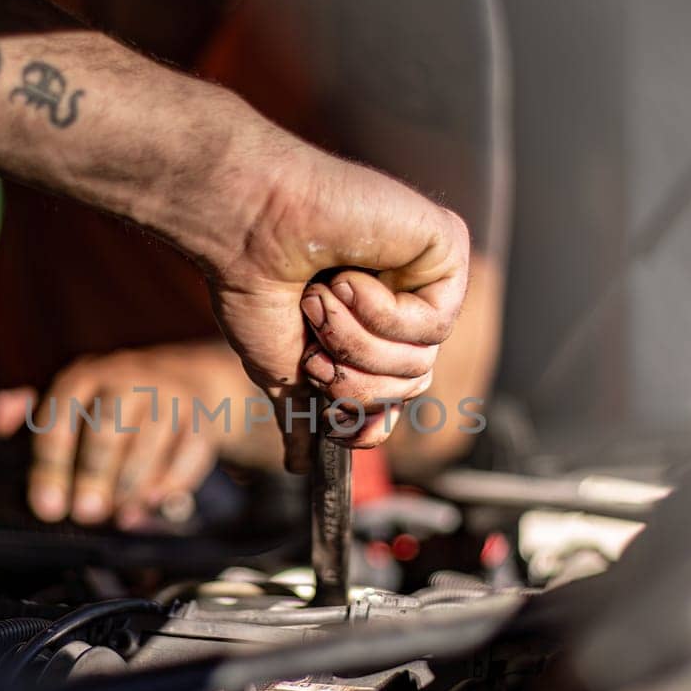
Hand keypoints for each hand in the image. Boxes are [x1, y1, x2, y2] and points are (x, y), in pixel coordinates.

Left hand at [0, 344, 281, 526]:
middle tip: (84, 514)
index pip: (61, 419)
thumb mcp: (70, 398)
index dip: (50, 467)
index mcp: (85, 377)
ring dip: (131, 487)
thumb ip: (27, 412)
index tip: (46, 508)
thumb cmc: (112, 401)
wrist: (187, 380)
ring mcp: (169, 398)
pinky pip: (189, 456)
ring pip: (150, 443)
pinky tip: (151, 506)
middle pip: (109, 428)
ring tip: (117, 517)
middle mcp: (128, 379)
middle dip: (95, 475)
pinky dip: (171, 485)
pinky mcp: (202, 420)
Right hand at [201, 144, 469, 469]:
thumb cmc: (253, 283)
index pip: (395, 400)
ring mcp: (426, 277)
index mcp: (369, 329)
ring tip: (319, 299)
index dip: (363, 418)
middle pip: (409, 387)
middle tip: (311, 345)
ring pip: (420, 361)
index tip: (325, 408)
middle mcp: (403, 303)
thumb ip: (301, 414)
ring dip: (354, 341)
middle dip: (351, 381)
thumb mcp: (279, 366)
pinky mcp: (445, 248)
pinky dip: (378, 311)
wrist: (245, 224)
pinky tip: (347, 276)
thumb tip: (300, 466)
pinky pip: (434, 323)